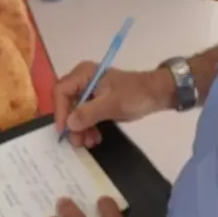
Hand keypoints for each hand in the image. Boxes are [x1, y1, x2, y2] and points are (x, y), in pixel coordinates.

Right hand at [53, 62, 172, 147]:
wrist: (157, 93)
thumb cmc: (135, 94)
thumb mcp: (111, 104)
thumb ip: (89, 113)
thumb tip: (69, 123)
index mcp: (84, 74)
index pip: (61, 91)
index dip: (60, 111)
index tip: (65, 130)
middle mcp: (83, 80)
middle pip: (66, 103)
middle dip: (71, 123)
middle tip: (77, 141)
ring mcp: (90, 91)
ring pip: (75, 112)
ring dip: (80, 128)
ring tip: (89, 142)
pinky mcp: (97, 101)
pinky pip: (85, 115)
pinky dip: (88, 127)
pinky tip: (94, 138)